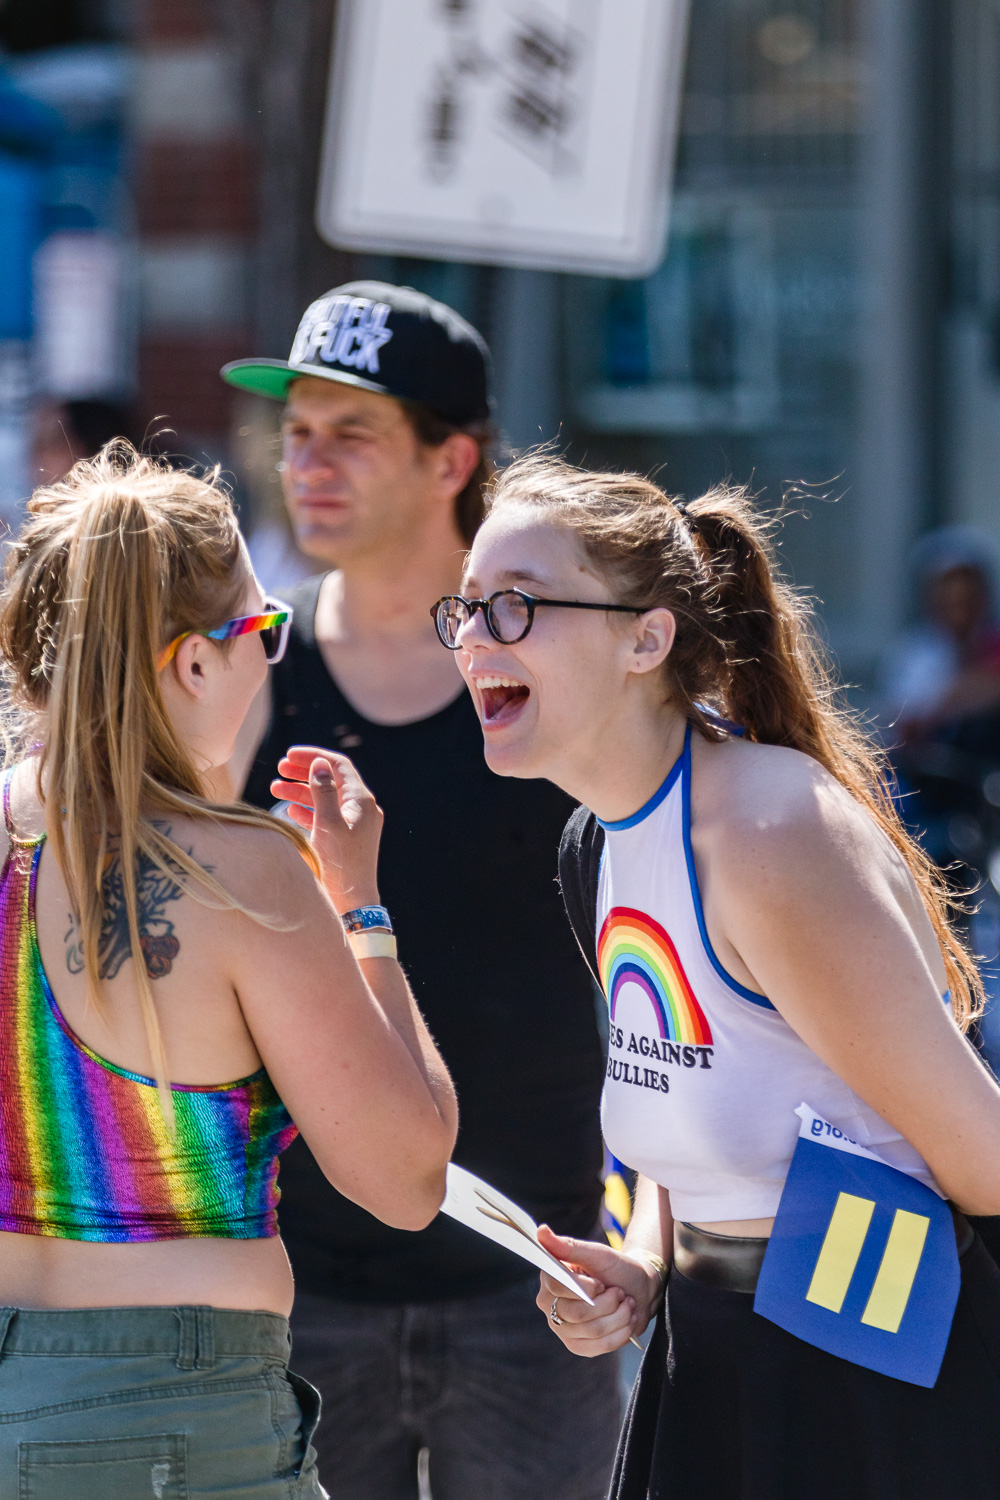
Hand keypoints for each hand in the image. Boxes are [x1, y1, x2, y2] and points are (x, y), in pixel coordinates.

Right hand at [270, 746, 382, 911]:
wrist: (352, 903)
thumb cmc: (341, 864)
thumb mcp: (328, 824)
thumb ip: (323, 791)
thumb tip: (320, 764)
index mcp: (361, 801)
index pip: (338, 766)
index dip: (314, 757)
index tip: (290, 754)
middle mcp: (360, 810)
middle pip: (330, 780)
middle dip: (304, 772)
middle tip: (280, 768)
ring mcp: (353, 825)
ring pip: (324, 799)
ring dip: (300, 791)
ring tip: (275, 789)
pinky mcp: (344, 840)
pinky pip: (324, 817)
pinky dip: (306, 810)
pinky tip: (288, 810)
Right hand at [535, 1225, 665, 1356]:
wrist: (638, 1290)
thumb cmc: (614, 1268)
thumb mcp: (596, 1253)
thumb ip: (568, 1246)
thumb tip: (540, 1231)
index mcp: (550, 1279)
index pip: (558, 1288)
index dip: (586, 1287)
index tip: (601, 1282)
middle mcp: (550, 1305)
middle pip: (577, 1313)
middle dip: (608, 1302)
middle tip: (618, 1292)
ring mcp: (563, 1328)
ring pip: (592, 1330)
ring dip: (619, 1316)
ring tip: (625, 1303)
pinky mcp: (578, 1346)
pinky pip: (600, 1346)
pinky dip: (620, 1332)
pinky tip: (626, 1320)